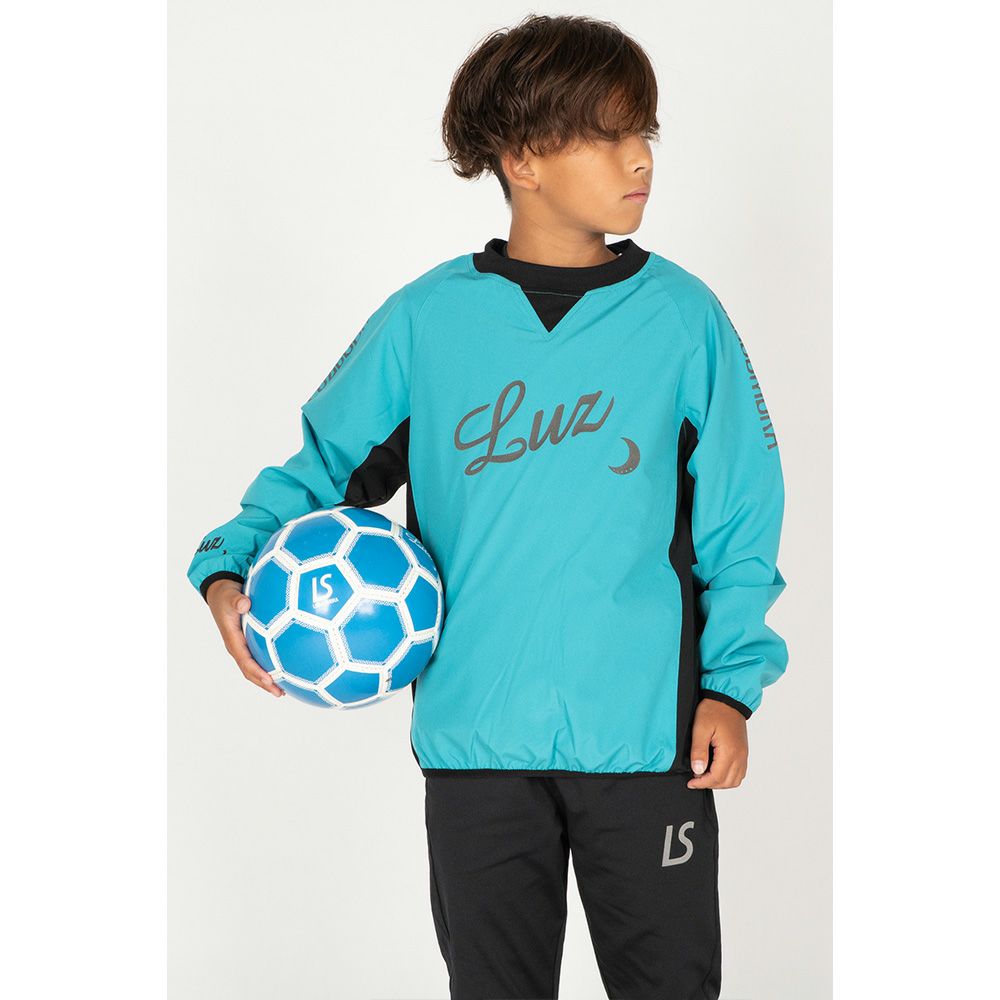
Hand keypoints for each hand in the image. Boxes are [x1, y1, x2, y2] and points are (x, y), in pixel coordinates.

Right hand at [205, 578, 284, 698]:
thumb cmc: (225, 595)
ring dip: (268, 680)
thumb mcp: (229, 596)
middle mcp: (238, 647)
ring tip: (284, 690)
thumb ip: (237, 600)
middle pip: (250, 670)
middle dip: (264, 683)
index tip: (268, 680)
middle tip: (280, 693)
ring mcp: (244, 646)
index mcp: (233, 640)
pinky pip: (261, 657)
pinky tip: (286, 669)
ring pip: (255, 668)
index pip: (245, 660)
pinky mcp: (250, 642)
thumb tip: (245, 604)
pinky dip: (271, 666)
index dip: (256, 672)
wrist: (221, 593)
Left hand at [686, 698, 747, 788]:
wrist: (728, 699)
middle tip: (696, 778)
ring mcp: (744, 754)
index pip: (717, 778)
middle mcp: (740, 755)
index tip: (691, 782)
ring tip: (705, 775)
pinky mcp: (743, 751)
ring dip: (720, 782)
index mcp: (729, 751)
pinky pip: (740, 772)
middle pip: (727, 782)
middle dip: (710, 784)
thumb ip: (699, 751)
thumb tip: (698, 770)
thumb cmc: (714, 710)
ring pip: (735, 780)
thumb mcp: (700, 728)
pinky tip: (716, 770)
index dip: (702, 783)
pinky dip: (729, 776)